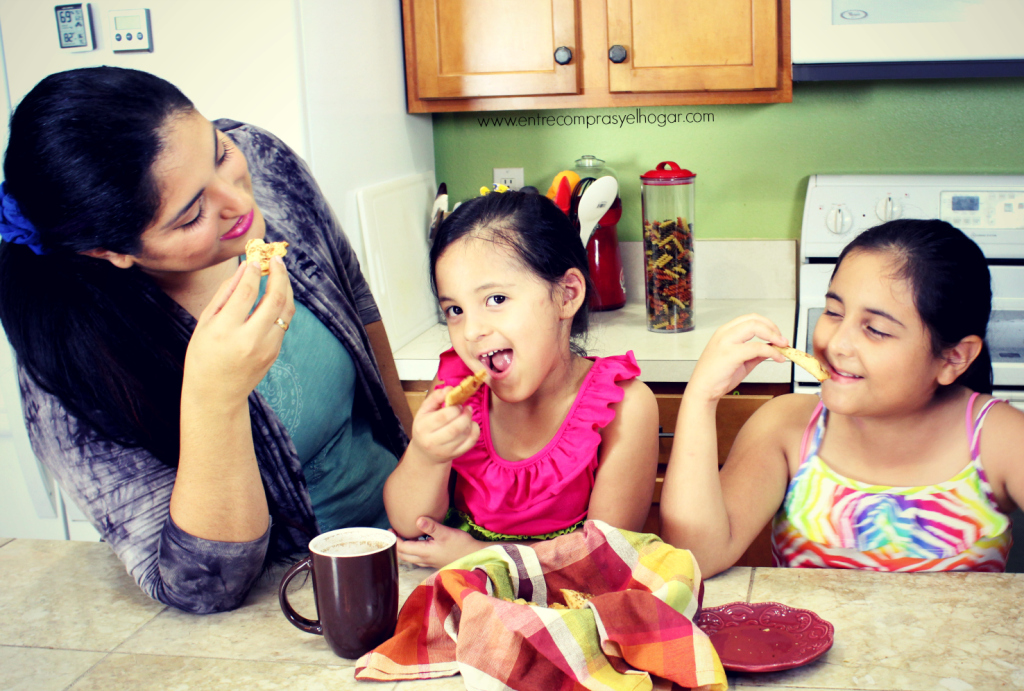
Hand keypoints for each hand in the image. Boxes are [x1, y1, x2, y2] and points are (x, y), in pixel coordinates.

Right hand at [183, 257, 295, 406]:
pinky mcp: (275, 353)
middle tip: (276, 258)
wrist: (216, 395)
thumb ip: (225, 294)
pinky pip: (283, 322)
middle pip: (274, 297)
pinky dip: (282, 304)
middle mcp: (248, 339)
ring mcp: (266, 347)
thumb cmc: (204, 355)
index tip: (255, 258)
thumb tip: (244, 268)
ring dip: (286, 287)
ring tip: (280, 271)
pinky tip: (277, 293)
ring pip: (285, 309)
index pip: (246, 292)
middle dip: (278, 273)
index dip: (253, 271)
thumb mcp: (205, 323)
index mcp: (224, 330)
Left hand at [394, 516, 486, 568]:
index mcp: (424, 552)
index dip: (394, 540)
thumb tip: (417, 519)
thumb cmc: (460, 545)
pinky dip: (412, 551)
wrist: (474, 556)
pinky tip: (417, 543)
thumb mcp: (446, 533)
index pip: (403, 547)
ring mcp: (429, 562)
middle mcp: (424, 559)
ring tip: (402, 537)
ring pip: (410, 558)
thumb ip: (431, 526)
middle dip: (395, 545)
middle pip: (403, 555)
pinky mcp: (434, 561)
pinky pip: (417, 558)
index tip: (390, 530)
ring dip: (403, 549)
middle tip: (392, 533)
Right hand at [409, 387, 480, 464]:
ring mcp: (445, 451)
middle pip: (456, 427)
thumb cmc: (425, 427)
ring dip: (470, 421)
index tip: (458, 404)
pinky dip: (475, 431)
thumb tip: (449, 388)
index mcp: (423, 427)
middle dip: (465, 415)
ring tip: (467, 416)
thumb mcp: (425, 411)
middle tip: (467, 408)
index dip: (455, 407)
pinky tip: (471, 425)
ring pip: (465, 434)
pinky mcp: (455, 455)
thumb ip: (436, 397)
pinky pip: (471, 442)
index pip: (444, 416)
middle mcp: (432, 442)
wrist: (425, 453)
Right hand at [687, 314, 787, 403]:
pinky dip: (771, 351)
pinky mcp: (730, 354)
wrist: (702, 390)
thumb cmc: (717, 376)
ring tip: (783, 347)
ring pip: (755, 327)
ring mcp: (726, 342)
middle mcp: (725, 333)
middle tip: (783, 341)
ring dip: (774, 336)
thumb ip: (756, 353)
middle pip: (754, 320)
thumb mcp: (741, 361)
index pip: (750, 318)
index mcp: (725, 332)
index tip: (778, 335)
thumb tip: (772, 349)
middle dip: (773, 329)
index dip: (768, 324)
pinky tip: (777, 358)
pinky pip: (756, 347)